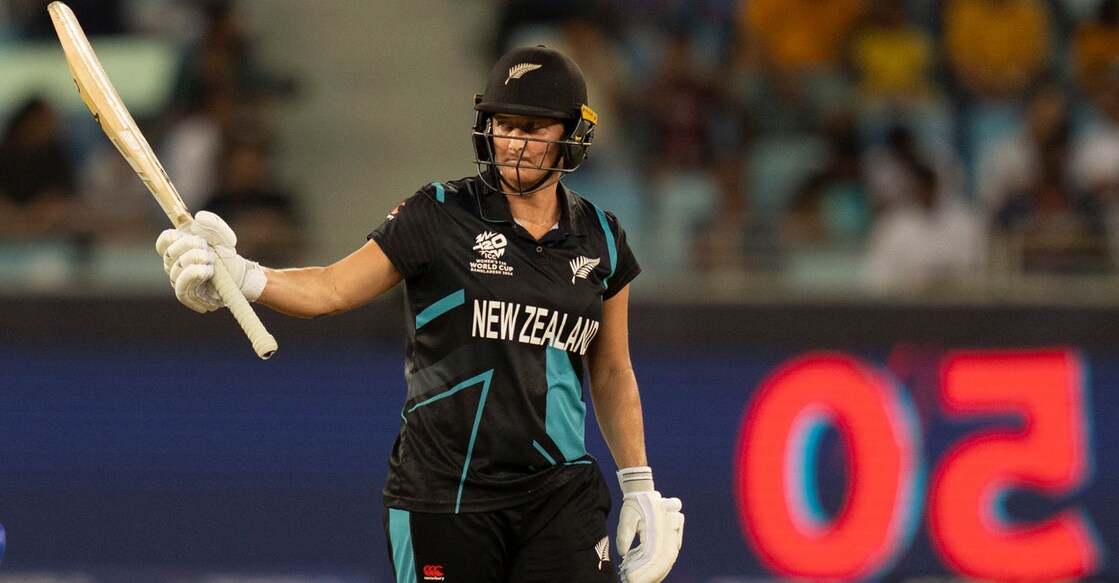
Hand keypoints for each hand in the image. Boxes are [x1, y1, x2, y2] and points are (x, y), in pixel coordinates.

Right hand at [155, 211, 265, 312]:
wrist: (238, 276)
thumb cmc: (225, 255)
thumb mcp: (224, 236)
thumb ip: (214, 223)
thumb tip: (198, 217)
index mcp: (178, 247)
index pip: (165, 240)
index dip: (176, 237)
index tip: (195, 237)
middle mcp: (174, 263)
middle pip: (170, 253)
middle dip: (191, 248)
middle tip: (208, 250)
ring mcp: (178, 279)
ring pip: (176, 269)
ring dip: (196, 262)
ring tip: (212, 262)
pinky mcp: (186, 294)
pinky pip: (181, 286)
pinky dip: (194, 275)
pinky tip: (207, 271)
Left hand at [616, 466, 683, 582]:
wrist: (644, 492)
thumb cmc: (634, 504)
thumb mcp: (627, 516)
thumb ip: (624, 534)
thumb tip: (623, 553)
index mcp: (660, 529)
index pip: (656, 557)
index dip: (646, 571)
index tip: (631, 579)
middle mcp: (670, 534)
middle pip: (664, 562)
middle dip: (650, 576)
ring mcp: (672, 537)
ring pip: (667, 562)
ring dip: (656, 574)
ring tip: (640, 582)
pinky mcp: (669, 539)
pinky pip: (667, 557)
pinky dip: (658, 568)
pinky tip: (648, 576)